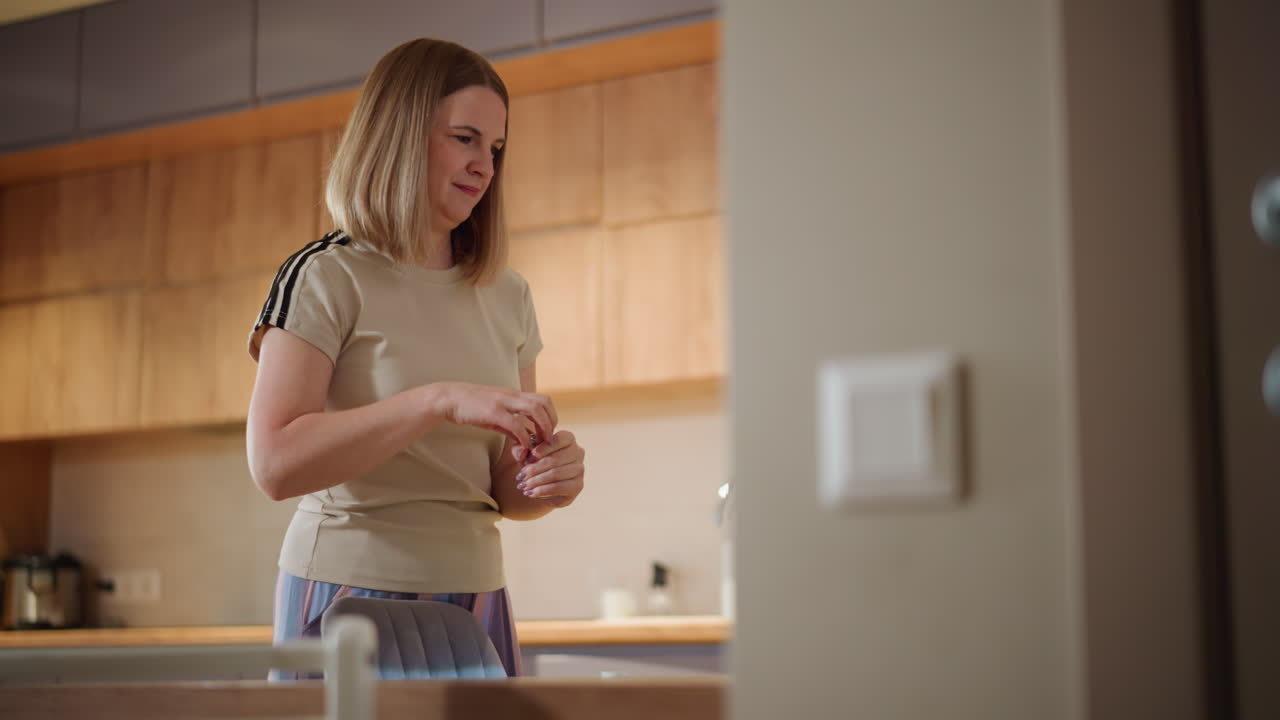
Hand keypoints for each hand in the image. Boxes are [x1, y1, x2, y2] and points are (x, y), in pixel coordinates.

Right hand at [431, 382, 556, 450]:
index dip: (550, 417)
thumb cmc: (471, 407)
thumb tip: (524, 440)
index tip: (547, 433)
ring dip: (542, 427)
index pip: (543, 400)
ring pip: (535, 409)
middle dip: (551, 422)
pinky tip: (522, 447)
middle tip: (547, 439)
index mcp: (514, 394)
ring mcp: (504, 402)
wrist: (448, 398)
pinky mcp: (494, 411)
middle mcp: (512, 395)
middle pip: (544, 402)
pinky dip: (524, 436)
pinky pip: (516, 423)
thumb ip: (511, 427)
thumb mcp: (495, 416)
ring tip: (540, 443)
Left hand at [513, 430, 584, 506]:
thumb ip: (519, 449)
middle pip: (555, 460)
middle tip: (520, 477)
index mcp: (568, 438)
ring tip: (523, 486)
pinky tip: (532, 493)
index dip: (542, 449)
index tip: (528, 458)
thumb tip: (522, 453)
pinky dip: (543, 491)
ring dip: (536, 481)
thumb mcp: (525, 453)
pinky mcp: (578, 485)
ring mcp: (580, 469)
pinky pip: (559, 487)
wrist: (542, 482)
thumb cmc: (535, 462)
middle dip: (534, 469)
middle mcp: (578, 452)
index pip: (557, 440)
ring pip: (556, 474)